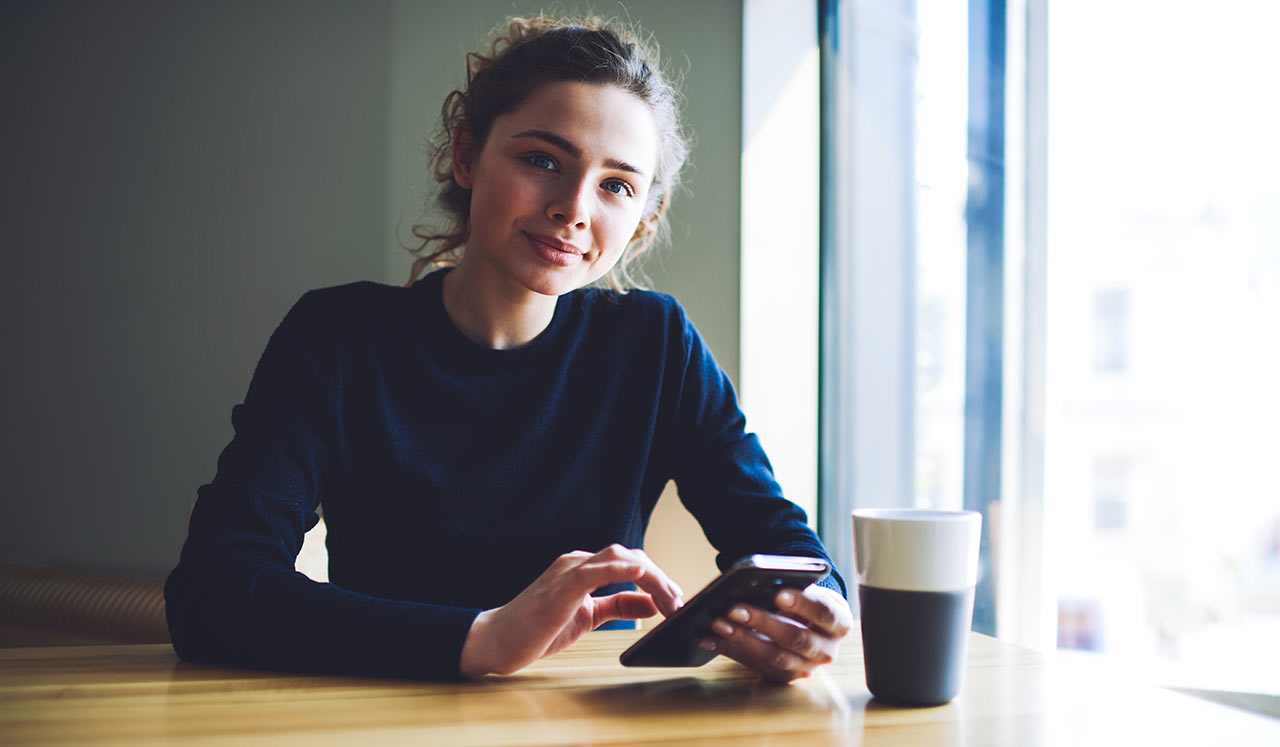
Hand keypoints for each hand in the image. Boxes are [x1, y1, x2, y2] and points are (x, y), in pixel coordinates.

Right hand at [459, 544, 683, 676]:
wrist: (496, 641)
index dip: (657, 578)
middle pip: (630, 556)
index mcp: (582, 569)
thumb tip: (652, 604)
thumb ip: (618, 606)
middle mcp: (577, 563)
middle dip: (660, 577)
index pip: (629, 562)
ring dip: (651, 576)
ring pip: (619, 557)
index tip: (676, 599)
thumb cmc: (535, 630)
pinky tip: (641, 572)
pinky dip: (621, 567)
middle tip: (679, 603)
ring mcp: (568, 571)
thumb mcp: (588, 617)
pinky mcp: (562, 586)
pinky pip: (596, 569)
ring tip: (670, 599)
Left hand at [698, 584, 851, 682]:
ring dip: (742, 639)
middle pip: (795, 638)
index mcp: (839, 622)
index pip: (823, 612)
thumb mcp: (809, 592)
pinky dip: (730, 650)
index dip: (802, 604)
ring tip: (718, 623)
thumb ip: (791, 590)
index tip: (778, 594)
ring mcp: (806, 667)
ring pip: (774, 656)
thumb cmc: (808, 603)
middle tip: (734, 609)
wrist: (815, 626)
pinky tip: (709, 639)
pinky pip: (755, 665)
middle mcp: (826, 650)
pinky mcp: (784, 676)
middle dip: (762, 622)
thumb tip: (757, 583)